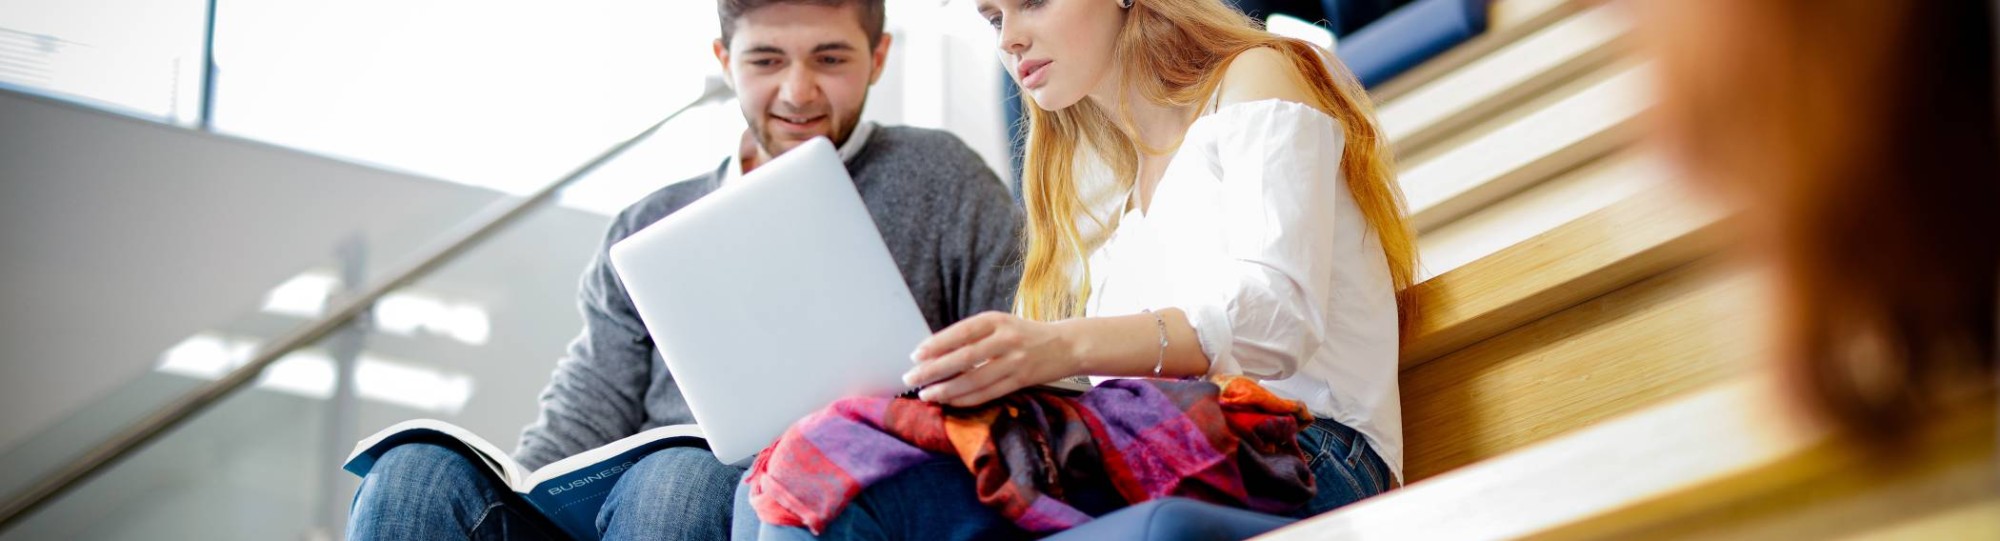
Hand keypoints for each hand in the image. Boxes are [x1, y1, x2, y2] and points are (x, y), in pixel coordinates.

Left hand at [903, 311, 1079, 406]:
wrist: (1066, 346)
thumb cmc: (1024, 334)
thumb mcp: (1001, 324)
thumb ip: (973, 336)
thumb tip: (934, 353)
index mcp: (997, 320)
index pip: (961, 332)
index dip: (936, 344)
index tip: (915, 355)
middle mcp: (1006, 339)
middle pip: (964, 357)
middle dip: (934, 370)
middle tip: (911, 379)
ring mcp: (1015, 361)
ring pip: (975, 380)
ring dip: (947, 389)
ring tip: (926, 395)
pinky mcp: (1021, 381)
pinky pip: (989, 393)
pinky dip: (966, 399)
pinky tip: (950, 402)